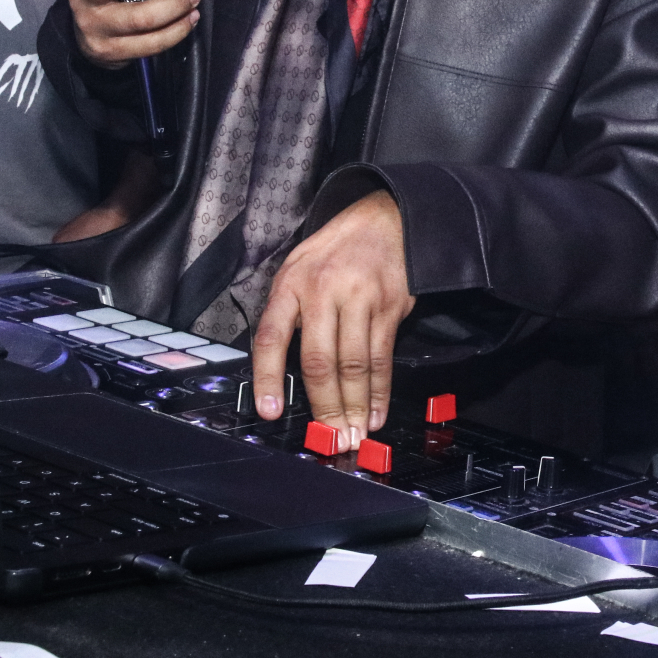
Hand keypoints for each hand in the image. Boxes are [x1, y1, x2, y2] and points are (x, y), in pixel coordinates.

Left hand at [249, 190, 416, 450]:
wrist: (384, 219)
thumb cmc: (334, 252)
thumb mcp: (297, 270)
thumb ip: (287, 313)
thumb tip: (281, 373)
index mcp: (291, 284)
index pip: (271, 337)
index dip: (268, 378)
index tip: (271, 412)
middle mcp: (323, 292)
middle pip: (320, 361)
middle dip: (325, 407)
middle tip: (331, 438)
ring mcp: (360, 299)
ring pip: (354, 365)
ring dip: (355, 406)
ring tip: (355, 434)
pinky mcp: (390, 307)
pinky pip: (382, 357)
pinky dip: (380, 390)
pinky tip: (377, 411)